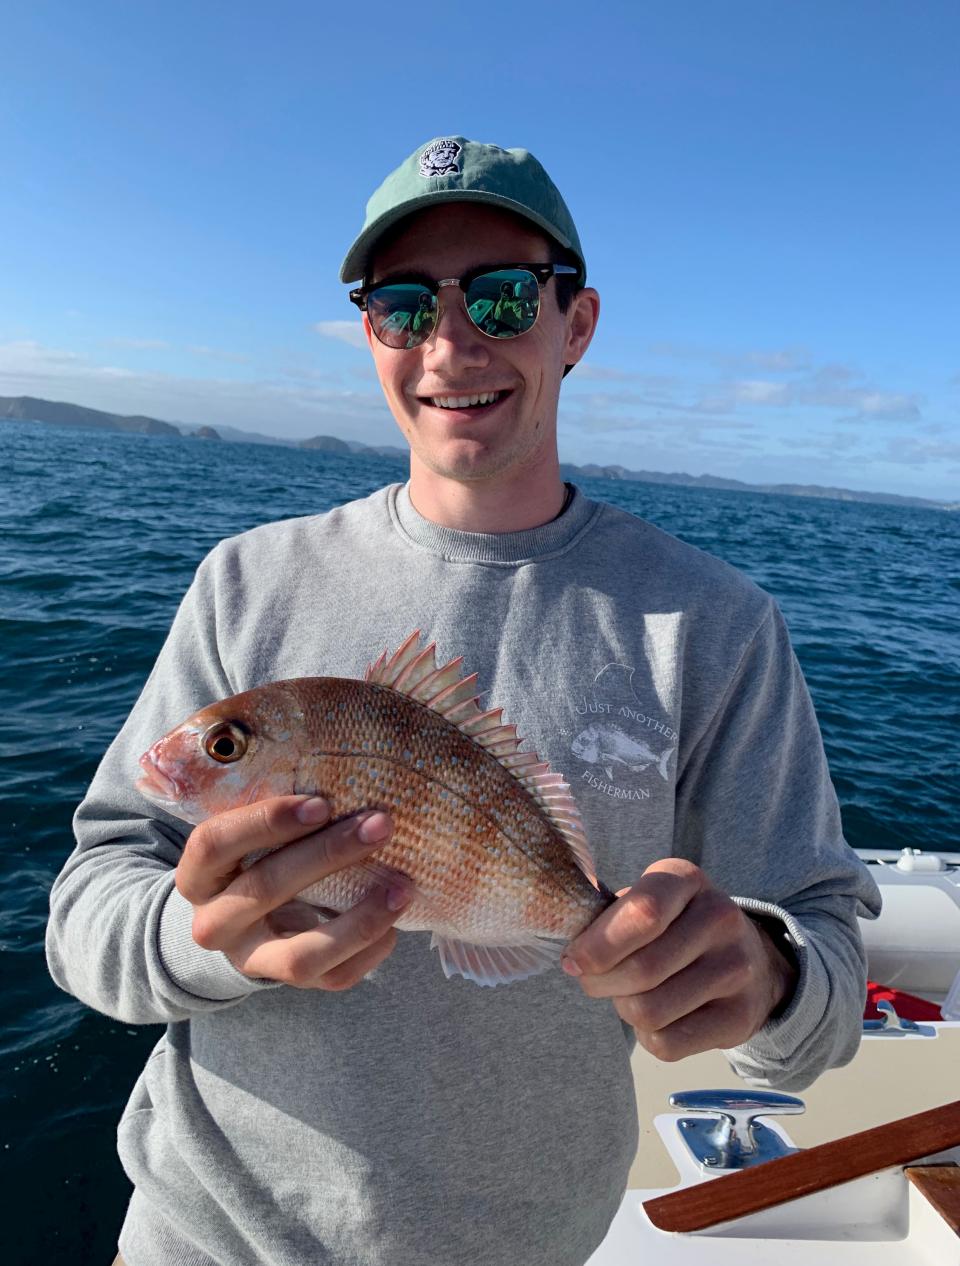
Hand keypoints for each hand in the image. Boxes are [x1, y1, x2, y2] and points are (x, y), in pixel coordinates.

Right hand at [175, 795, 409, 989]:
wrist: (242, 923)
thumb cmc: (256, 858)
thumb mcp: (250, 836)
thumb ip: (282, 815)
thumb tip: (349, 785)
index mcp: (198, 875)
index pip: (215, 843)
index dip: (266, 821)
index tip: (321, 803)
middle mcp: (214, 923)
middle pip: (266, 889)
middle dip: (328, 854)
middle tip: (379, 826)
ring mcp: (251, 959)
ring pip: (300, 955)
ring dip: (358, 921)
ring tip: (401, 888)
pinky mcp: (288, 982)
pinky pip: (333, 977)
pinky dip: (369, 950)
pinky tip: (394, 922)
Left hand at [561, 858, 797, 1059]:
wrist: (750, 961)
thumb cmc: (674, 927)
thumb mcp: (646, 900)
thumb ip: (606, 911)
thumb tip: (567, 925)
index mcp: (686, 879)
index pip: (643, 912)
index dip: (598, 944)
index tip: (573, 960)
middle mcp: (720, 918)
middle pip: (641, 969)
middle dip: (600, 982)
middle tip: (592, 980)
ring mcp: (736, 968)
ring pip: (649, 1011)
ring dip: (625, 1009)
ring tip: (631, 995)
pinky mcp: (740, 1017)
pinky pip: (667, 1044)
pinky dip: (647, 1037)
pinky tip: (658, 1016)